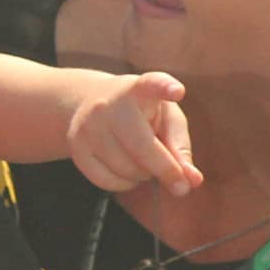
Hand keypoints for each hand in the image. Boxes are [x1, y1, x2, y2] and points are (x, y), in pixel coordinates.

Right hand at [68, 72, 203, 196]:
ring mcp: (88, 125)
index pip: (152, 84)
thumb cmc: (141, 113)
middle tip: (180, 185)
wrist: (89, 103)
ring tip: (144, 163)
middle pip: (142, 146)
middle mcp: (109, 103)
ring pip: (126, 169)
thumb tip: (192, 181)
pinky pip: (107, 182)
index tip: (178, 91)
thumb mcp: (165, 119)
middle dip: (166, 170)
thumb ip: (180, 147)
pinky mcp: (76, 148)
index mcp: (139, 89)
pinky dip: (124, 184)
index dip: (164, 87)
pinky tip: (127, 172)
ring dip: (144, 176)